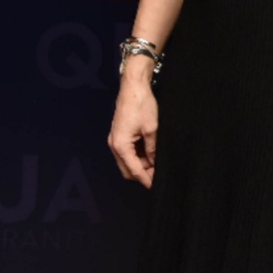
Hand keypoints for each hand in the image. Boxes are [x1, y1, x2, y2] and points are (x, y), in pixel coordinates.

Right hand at [107, 66, 158, 187]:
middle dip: (142, 174)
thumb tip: (155, 164)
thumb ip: (153, 150)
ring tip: (157, 162)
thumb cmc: (141, 104)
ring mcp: (115, 139)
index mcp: (120, 145)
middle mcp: (114, 144)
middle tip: (158, 175)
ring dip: (141, 164)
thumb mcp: (152, 129)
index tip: (156, 186)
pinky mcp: (119, 134)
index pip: (134, 170)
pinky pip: (127, 151)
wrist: (133, 85)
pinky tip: (150, 153)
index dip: (146, 179)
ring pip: (127, 161)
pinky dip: (138, 155)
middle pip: (127, 169)